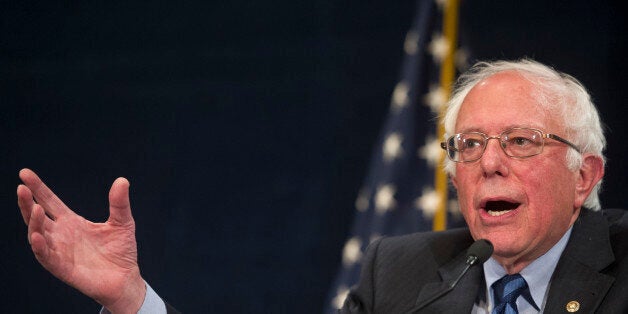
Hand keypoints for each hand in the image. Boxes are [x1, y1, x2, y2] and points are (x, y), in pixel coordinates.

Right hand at [17, 168, 145, 313]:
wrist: (125, 278)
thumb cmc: (121, 251)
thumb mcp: (123, 222)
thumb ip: (119, 203)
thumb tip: (122, 180)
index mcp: (71, 222)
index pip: (50, 201)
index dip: (38, 188)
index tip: (25, 173)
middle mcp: (61, 235)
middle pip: (37, 216)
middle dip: (27, 202)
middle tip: (22, 187)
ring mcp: (60, 251)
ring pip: (38, 235)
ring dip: (33, 222)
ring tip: (35, 208)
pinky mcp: (62, 268)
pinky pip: (46, 257)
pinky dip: (40, 247)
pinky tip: (37, 236)